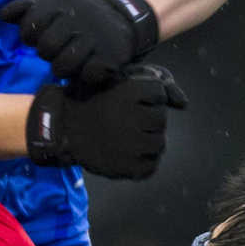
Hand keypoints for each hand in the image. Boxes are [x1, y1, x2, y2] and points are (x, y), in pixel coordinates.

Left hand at [0, 0, 158, 85]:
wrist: (119, 15)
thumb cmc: (73, 14)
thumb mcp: (50, 3)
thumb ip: (25, 8)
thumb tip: (3, 16)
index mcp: (58, 5)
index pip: (31, 24)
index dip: (29, 34)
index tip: (36, 35)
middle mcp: (76, 19)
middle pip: (46, 48)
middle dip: (46, 52)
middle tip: (53, 50)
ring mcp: (94, 38)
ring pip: (64, 65)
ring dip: (62, 68)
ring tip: (66, 61)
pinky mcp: (110, 56)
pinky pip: (89, 74)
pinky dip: (85, 75)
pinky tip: (86, 66)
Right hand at [26, 64, 187, 179]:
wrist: (60, 128)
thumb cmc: (89, 99)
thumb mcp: (115, 78)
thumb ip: (155, 81)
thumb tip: (184, 103)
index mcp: (131, 91)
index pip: (159, 93)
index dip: (144, 96)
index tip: (123, 100)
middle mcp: (135, 117)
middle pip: (160, 119)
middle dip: (145, 118)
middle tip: (121, 120)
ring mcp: (134, 145)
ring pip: (159, 143)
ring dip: (144, 139)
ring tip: (120, 136)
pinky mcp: (131, 167)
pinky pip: (150, 165)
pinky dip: (139, 160)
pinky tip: (121, 151)